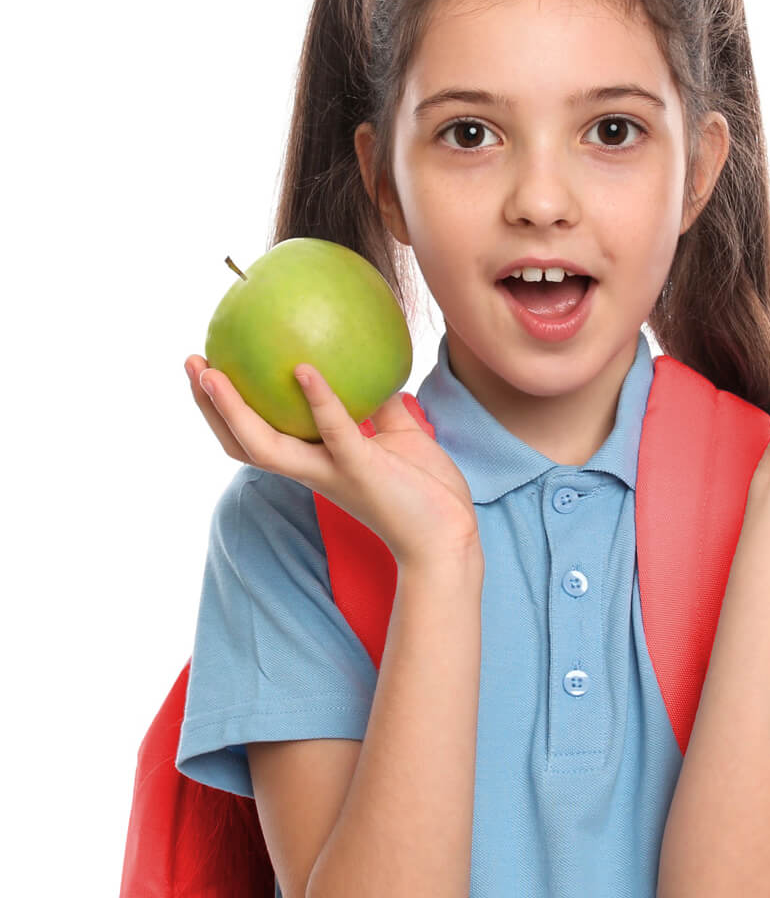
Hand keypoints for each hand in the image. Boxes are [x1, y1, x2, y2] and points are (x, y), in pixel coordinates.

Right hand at [185, 355, 480, 570]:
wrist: (450, 535)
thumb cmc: (425, 491)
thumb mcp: (399, 437)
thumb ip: (379, 407)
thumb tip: (373, 366)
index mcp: (315, 463)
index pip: (257, 436)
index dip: (227, 408)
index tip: (209, 369)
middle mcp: (312, 470)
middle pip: (241, 443)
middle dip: (208, 407)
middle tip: (192, 362)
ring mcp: (332, 472)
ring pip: (264, 446)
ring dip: (232, 410)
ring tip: (212, 371)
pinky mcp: (361, 469)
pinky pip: (334, 430)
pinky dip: (318, 399)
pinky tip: (304, 369)